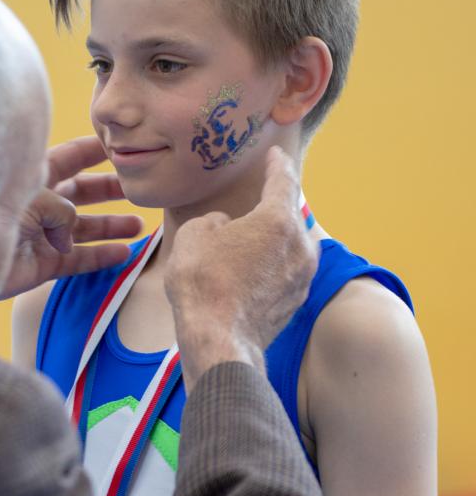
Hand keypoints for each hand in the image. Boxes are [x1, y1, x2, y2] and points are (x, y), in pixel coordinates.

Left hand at [0, 136, 142, 299]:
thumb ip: (65, 209)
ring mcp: (43, 234)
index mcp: (35, 175)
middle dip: (110, 191)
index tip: (123, 146)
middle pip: (83, 192)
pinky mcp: (43, 264)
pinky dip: (102, 257)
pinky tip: (125, 253)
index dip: (96, 151)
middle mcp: (42, 203)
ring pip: (85, 228)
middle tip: (138, 189)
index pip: (71, 157)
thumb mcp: (37, 198)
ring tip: (140, 225)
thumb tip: (74, 231)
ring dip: (112, 226)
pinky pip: (79, 260)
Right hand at [165, 147, 318, 386]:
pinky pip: (288, 271)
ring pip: (294, 244)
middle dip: (278, 203)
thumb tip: (224, 226)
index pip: (283, 180)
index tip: (275, 154)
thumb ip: (214, 220)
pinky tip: (253, 270)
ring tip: (256, 237)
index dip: (277, 163)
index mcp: (277, 220)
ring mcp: (302, 276)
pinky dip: (274, 264)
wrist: (219, 341)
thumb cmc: (203, 284)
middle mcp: (299, 246)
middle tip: (264, 196)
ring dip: (277, 237)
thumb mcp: (194, 234)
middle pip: (293, 214)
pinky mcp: (296, 301)